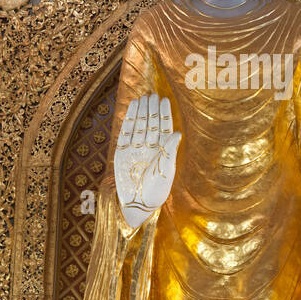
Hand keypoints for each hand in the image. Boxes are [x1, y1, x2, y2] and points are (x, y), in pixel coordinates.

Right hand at [114, 92, 181, 228]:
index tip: (164, 99)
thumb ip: (169, 151)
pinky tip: (133, 108)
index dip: (164, 114)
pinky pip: (126, 132)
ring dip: (141, 111)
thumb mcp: (166, 171)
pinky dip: (129, 119)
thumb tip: (178, 132)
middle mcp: (150, 147)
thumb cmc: (156, 191)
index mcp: (163, 151)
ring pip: (139, 125)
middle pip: (151, 123)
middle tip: (152, 94)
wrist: (137, 205)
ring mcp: (136, 149)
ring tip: (143, 97)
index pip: (164, 128)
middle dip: (152, 109)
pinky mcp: (122, 152)